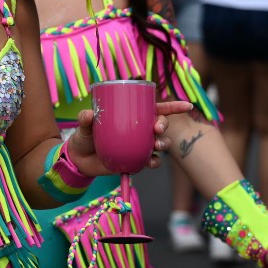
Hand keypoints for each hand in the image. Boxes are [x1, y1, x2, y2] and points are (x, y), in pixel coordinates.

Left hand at [66, 100, 192, 176]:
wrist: (79, 159)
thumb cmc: (85, 136)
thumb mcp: (84, 124)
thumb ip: (85, 119)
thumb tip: (89, 115)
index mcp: (133, 116)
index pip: (156, 109)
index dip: (174, 107)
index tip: (188, 106)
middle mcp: (140, 130)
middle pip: (160, 124)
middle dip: (164, 124)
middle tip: (156, 128)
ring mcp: (140, 146)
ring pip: (160, 143)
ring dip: (163, 143)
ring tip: (156, 145)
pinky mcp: (136, 160)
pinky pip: (150, 162)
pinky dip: (154, 162)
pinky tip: (151, 162)